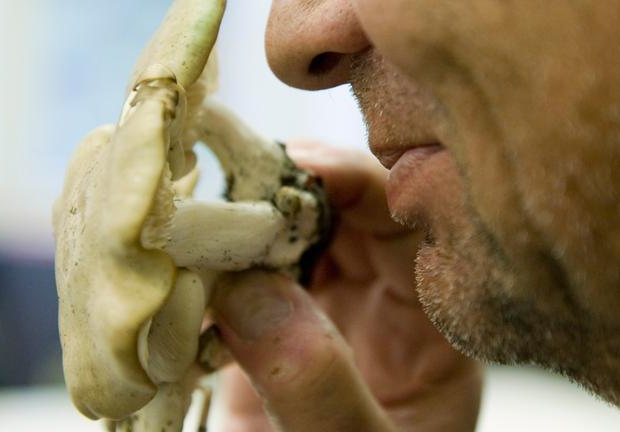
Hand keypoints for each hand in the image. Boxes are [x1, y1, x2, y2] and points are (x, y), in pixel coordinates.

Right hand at [211, 141, 482, 430]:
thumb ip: (318, 383)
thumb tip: (251, 292)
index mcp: (434, 327)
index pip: (407, 226)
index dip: (355, 181)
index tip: (291, 166)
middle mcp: (385, 308)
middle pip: (342, 217)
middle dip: (284, 193)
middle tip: (224, 185)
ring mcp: (328, 316)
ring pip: (288, 242)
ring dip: (241, 230)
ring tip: (195, 224)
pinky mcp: (274, 335)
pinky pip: (246, 284)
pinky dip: (213, 274)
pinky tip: (185, 271)